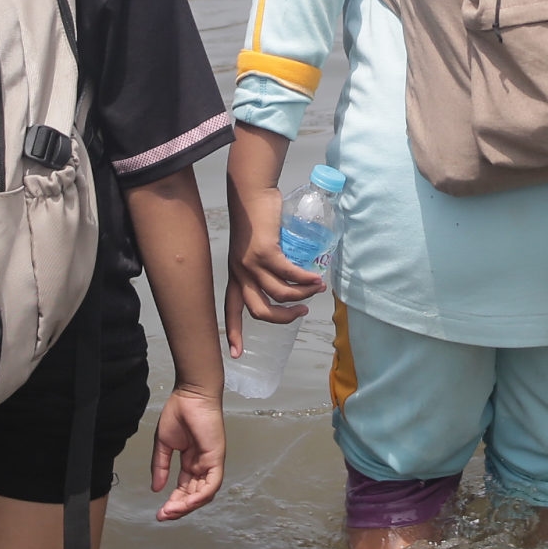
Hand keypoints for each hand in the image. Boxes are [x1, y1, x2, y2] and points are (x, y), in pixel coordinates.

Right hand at [151, 383, 223, 519]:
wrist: (190, 394)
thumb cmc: (179, 412)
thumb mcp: (164, 444)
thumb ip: (160, 466)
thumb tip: (156, 488)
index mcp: (191, 462)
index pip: (184, 489)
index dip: (173, 502)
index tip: (160, 512)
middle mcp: (202, 465)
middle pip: (194, 495)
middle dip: (179, 508)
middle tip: (164, 516)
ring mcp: (211, 462)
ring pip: (204, 493)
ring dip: (188, 505)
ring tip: (171, 511)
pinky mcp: (217, 457)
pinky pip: (212, 483)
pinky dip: (200, 495)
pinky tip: (187, 502)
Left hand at [223, 225, 326, 355]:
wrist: (250, 193)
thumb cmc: (255, 219)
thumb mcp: (254, 248)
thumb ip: (265, 266)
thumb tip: (289, 280)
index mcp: (235, 275)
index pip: (230, 310)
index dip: (233, 333)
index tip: (236, 355)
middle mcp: (240, 273)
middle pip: (259, 311)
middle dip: (282, 318)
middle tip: (301, 313)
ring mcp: (251, 263)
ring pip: (279, 293)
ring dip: (302, 295)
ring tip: (317, 288)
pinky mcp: (265, 251)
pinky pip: (289, 274)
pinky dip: (305, 280)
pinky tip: (317, 279)